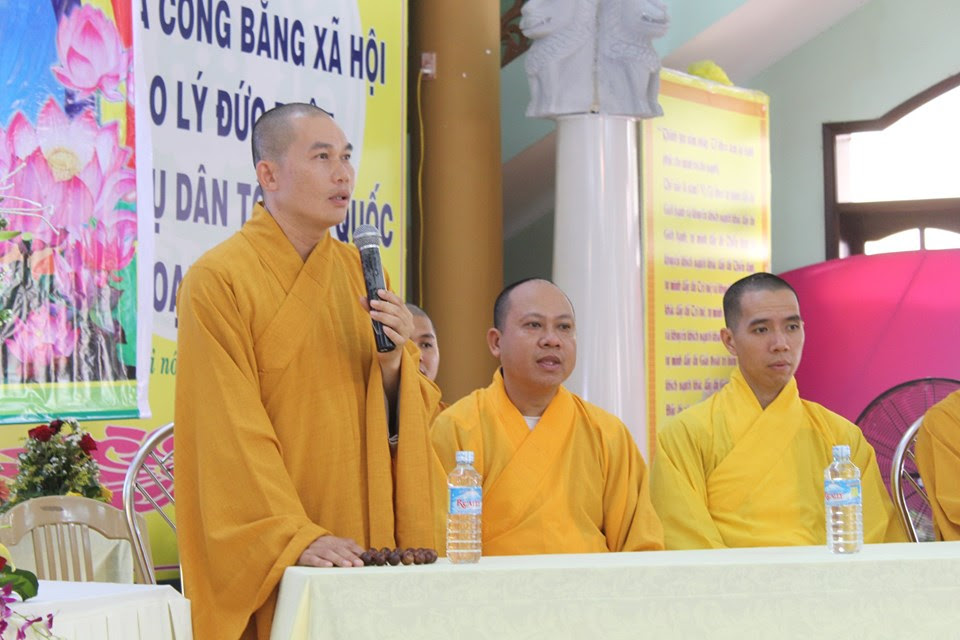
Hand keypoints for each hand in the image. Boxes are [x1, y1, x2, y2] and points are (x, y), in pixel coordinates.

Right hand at [297, 535, 364, 567]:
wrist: (298, 545)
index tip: (365, 559)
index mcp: (334, 541)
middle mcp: (326, 543)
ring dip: (338, 559)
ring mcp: (315, 549)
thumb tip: (364, 558)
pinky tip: (328, 566)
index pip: (348, 544)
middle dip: (350, 556)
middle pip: (339, 549)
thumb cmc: (320, 550)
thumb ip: (347, 551)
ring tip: (348, 566)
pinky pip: (313, 558)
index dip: (357, 551)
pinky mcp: (305, 556)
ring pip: (328, 553)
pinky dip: (321, 562)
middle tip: (359, 564)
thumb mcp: (333, 548)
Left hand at [358, 289, 410, 416]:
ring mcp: (406, 334)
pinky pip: (397, 337)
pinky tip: (382, 328)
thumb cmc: (384, 332)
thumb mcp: (378, 318)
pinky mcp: (401, 344)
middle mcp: (408, 323)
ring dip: (384, 317)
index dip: (389, 296)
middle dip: (384, 306)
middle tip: (372, 303)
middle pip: (397, 311)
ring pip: (397, 322)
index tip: (378, 291)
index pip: (399, 302)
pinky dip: (390, 332)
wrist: (389, 352)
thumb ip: (372, 308)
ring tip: (372, 314)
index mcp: (405, 314)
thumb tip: (362, 297)